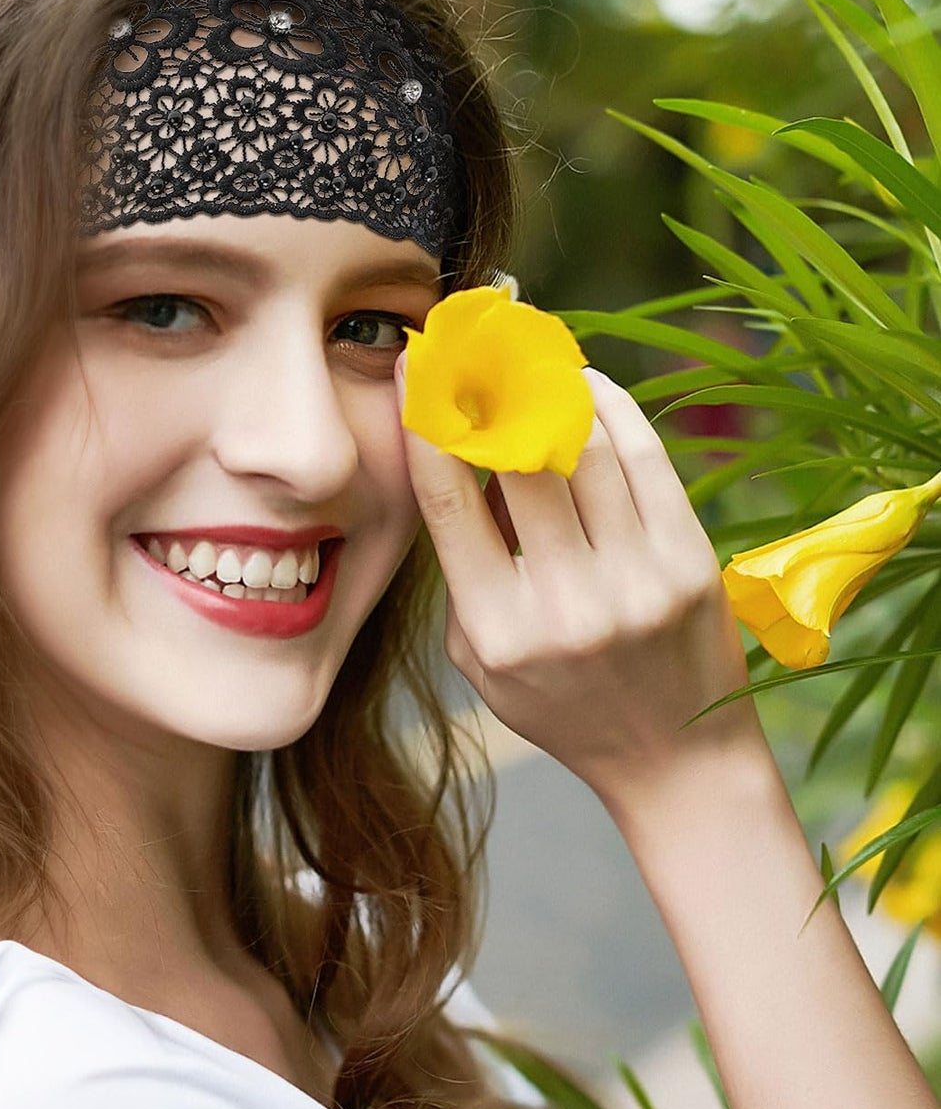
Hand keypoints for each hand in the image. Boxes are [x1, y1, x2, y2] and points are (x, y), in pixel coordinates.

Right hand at [397, 359, 755, 808]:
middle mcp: (566, 603)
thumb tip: (464, 462)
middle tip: (478, 348)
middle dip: (491, 389)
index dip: (428, 420)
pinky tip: (587, 388)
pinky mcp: (689, 563)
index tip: (419, 366)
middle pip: (518, 459)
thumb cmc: (562, 703)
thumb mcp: (481, 657)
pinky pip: (644, 458)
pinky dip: (611, 408)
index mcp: (498, 628)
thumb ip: (463, 571)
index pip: (449, 498)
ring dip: (551, 390)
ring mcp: (635, 582)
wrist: (675, 759)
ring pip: (583, 446)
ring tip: (532, 363)